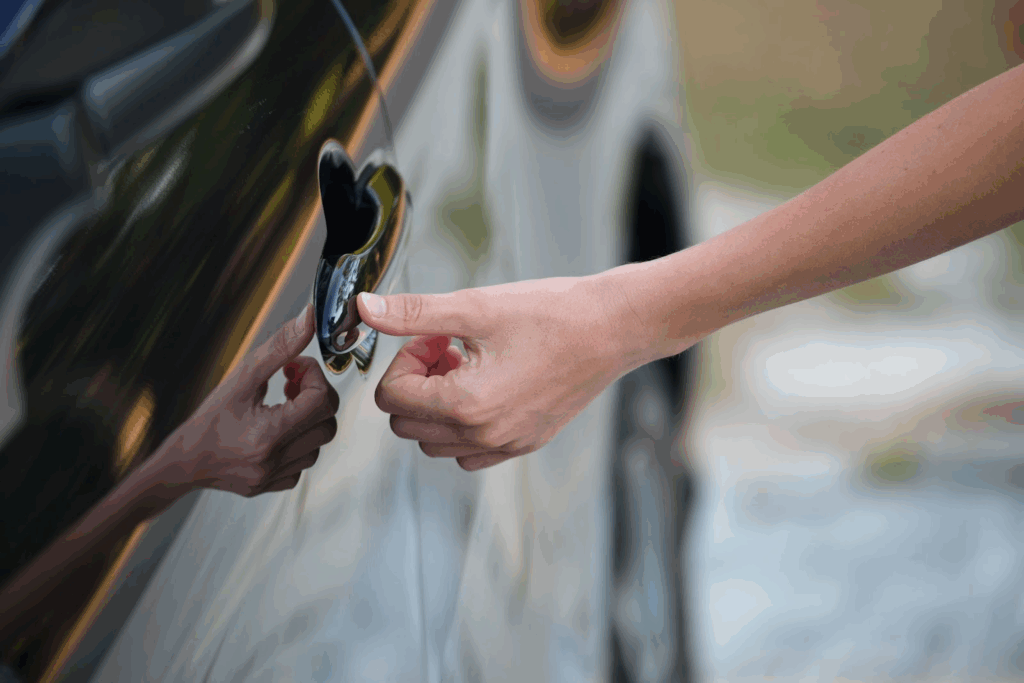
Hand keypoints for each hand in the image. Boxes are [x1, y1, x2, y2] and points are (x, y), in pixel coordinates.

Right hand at [160, 304, 339, 495]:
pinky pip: (303, 462)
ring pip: (319, 443)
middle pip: (328, 422)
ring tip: (282, 405)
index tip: (293, 368)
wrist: (182, 462)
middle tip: (291, 384)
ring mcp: (276, 475)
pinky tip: (276, 431)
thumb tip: (308, 318)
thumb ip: (279, 348)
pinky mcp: (273, 485)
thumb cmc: (209, 418)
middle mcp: (275, 459)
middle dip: (315, 396)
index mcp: (268, 433)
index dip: (314, 376)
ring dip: (309, 419)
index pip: (321, 400)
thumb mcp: (242, 377)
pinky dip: (298, 443)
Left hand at [356, 277, 632, 470]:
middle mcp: (483, 435)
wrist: (613, 329)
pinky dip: (463, 426)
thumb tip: (363, 310)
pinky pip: (470, 453)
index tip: (434, 336)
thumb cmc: (551, 314)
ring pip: (434, 442)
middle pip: (407, 423)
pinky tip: (486, 388)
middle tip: (447, 348)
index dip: (404, 360)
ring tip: (467, 367)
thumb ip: (412, 314)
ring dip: (437, 405)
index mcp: (465, 405)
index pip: (392, 397)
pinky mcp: (524, 444)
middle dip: (416, 383)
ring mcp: (505, 445)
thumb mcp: (473, 307)